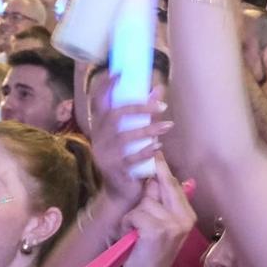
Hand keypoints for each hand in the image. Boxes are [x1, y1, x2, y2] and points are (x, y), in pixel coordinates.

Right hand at [90, 90, 171, 209]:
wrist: (120, 194)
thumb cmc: (128, 159)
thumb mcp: (133, 134)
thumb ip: (144, 113)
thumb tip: (159, 88)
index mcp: (100, 127)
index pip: (97, 101)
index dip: (105, 86)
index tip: (119, 72)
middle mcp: (99, 138)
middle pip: (114, 116)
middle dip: (139, 107)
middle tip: (162, 106)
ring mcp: (105, 155)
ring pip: (125, 137)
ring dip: (149, 130)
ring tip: (168, 126)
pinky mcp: (115, 170)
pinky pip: (131, 158)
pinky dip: (147, 151)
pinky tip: (159, 147)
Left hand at [118, 158, 195, 266]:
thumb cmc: (151, 252)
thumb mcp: (163, 226)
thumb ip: (164, 203)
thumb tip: (159, 175)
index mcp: (187, 214)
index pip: (173, 184)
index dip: (161, 168)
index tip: (156, 150)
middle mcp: (183, 217)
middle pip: (159, 187)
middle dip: (144, 194)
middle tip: (140, 211)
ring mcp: (171, 224)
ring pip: (143, 202)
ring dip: (133, 216)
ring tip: (136, 233)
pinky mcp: (156, 230)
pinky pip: (135, 214)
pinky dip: (128, 225)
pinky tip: (132, 237)